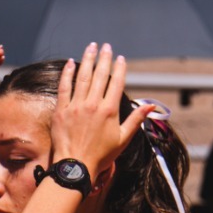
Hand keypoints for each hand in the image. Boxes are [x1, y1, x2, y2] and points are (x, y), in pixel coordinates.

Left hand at [51, 43, 149, 174]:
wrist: (76, 166)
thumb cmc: (102, 155)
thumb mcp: (124, 138)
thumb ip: (136, 119)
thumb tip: (150, 106)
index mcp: (110, 111)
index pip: (116, 83)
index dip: (119, 69)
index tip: (120, 58)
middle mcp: (93, 105)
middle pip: (100, 76)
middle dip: (103, 59)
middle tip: (105, 46)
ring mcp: (76, 106)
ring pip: (83, 77)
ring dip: (87, 60)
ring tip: (91, 47)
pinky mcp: (62, 110)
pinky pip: (65, 87)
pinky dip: (68, 74)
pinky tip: (71, 63)